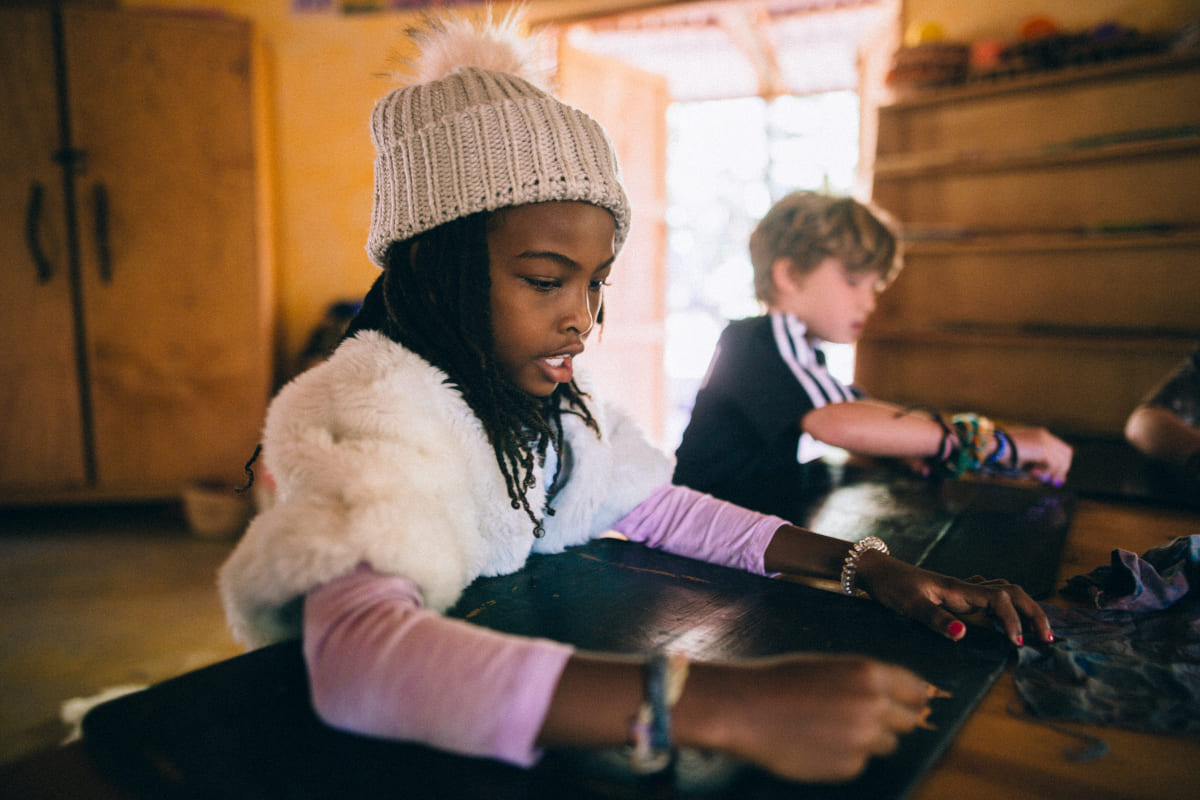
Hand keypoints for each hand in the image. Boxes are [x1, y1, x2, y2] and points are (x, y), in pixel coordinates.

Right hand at [680, 654, 938, 782]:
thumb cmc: (780, 681)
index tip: (916, 703)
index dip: (915, 697)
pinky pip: (860, 762)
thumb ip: (866, 681)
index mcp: (869, 673)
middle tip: (866, 718)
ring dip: (869, 739)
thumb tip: (896, 698)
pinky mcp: (849, 767)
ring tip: (831, 728)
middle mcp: (874, 705)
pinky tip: (816, 743)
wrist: (745, 708)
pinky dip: (845, 756)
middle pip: (908, 721)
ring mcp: (863, 739)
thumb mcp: (829, 666)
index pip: (915, 689)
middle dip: (893, 720)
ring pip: (887, 744)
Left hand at [856, 551, 1052, 646]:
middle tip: (1048, 637)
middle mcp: (965, 587)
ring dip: (1023, 607)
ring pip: (1004, 591)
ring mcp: (961, 589)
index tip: (1016, 643)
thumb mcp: (910, 605)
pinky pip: (990, 594)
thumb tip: (963, 633)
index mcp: (959, 590)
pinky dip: (1007, 605)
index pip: (1000, 600)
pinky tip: (1006, 616)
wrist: (876, 570)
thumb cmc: (891, 586)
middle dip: (1033, 612)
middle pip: (1012, 591)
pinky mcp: (955, 593)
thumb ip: (936, 619)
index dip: (1014, 620)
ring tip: (1037, 630)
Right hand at [1005, 425, 1071, 484]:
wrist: (993, 447)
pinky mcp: (1043, 449)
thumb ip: (1042, 470)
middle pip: (1067, 453)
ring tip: (1035, 474)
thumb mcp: (1025, 463)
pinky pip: (1053, 465)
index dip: (1060, 463)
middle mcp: (1045, 436)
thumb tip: (1058, 481)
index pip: (1061, 448)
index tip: (1054, 477)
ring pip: (1062, 460)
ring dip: (1051, 471)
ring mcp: (1045, 441)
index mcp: (1040, 435)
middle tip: (1053, 481)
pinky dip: (1045, 472)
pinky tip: (1032, 472)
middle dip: (1062, 468)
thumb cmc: (1003, 455)